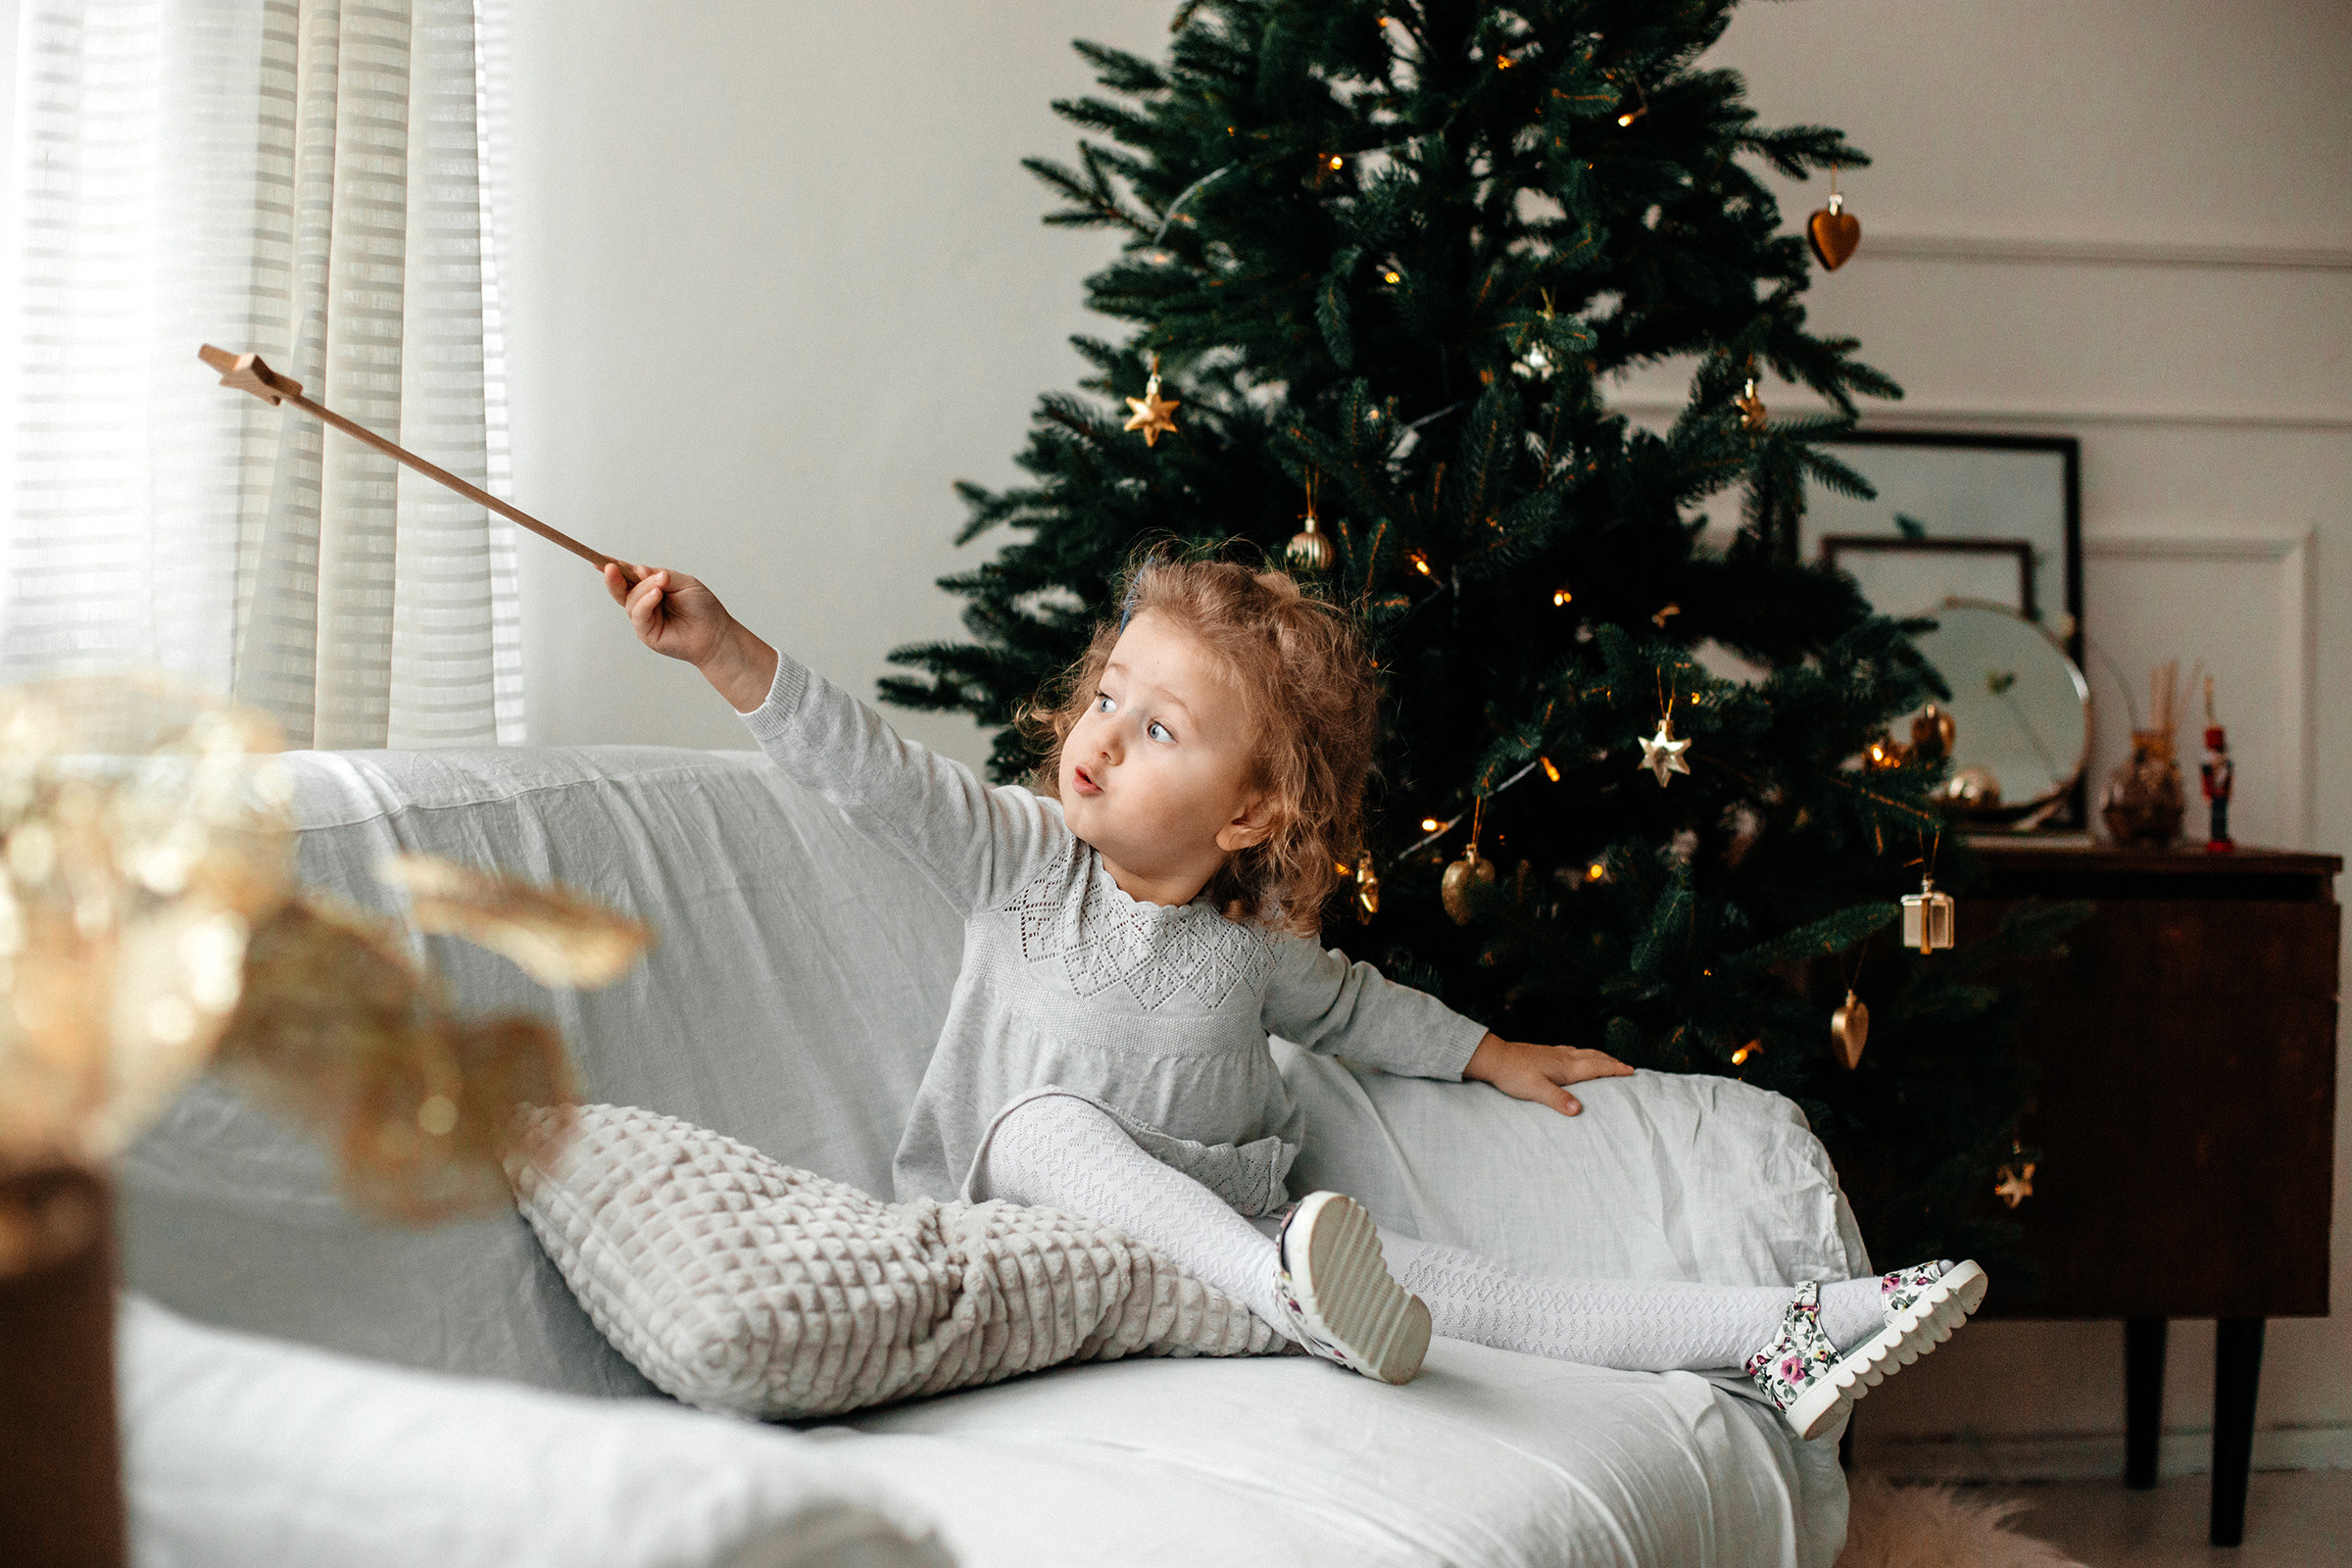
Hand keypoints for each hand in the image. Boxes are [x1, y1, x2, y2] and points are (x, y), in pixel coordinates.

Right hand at [603, 562, 777, 712]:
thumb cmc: (703, 608)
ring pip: (631, 600)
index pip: (629, 576)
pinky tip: (657, 594)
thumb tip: (638, 570)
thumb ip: (661, 576)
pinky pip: (639, 615)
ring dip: (644, 588)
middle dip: (613, 577)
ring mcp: (644, 620)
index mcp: (651, 589)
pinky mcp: (647, 634)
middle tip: (610, 566)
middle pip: (621, 589)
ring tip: (661, 583)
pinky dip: (646, 602)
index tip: (598, 558)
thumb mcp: (684, 582)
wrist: (716, 633)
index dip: (614, 567)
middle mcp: (644, 604)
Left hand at [1462, 1032, 1633, 1116]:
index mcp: (1565, 1067)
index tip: (1631, 1071)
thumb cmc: (1513, 1074)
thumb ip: (1557, 1099)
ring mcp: (1554, 1053)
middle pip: (1594, 1057)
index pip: (1596, 1067)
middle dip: (1612, 1062)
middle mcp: (1563, 1057)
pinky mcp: (1545, 1053)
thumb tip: (1578, 1110)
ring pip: (1584, 1053)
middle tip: (1627, 1067)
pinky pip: (1572, 1052)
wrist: (1493, 1058)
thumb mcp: (1536, 1090)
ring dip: (1600, 1057)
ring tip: (1608, 1061)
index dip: (1615, 1069)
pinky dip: (1583, 1054)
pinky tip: (1577, 1056)